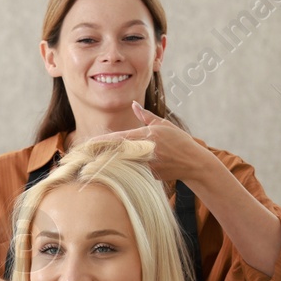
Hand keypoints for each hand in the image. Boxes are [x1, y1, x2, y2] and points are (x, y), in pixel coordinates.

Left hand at [91, 102, 212, 182]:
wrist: (193, 162)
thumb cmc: (179, 141)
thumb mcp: (163, 125)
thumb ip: (145, 116)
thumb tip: (133, 105)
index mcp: (147, 135)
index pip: (120, 137)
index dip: (103, 140)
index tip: (90, 142)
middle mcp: (145, 149)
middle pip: (118, 152)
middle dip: (103, 153)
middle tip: (87, 155)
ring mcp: (147, 164)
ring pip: (124, 164)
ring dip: (112, 164)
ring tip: (98, 164)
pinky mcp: (149, 175)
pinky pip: (135, 172)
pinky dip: (129, 171)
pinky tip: (121, 172)